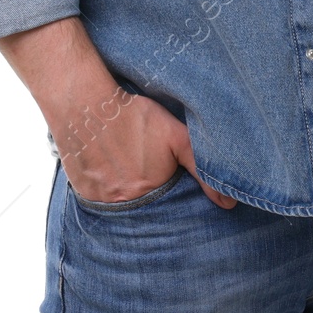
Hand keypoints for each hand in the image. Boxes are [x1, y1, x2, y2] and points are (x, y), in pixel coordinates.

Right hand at [0, 15, 234, 208]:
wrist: (85, 105)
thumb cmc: (134, 116)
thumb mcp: (176, 136)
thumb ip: (202, 168)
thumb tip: (229, 204)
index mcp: (149, 191)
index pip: (168, 205)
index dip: (171, 190)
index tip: (169, 175)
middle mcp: (123, 203)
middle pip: (145, 207)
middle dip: (150, 193)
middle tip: (145, 167)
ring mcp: (99, 201)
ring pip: (122, 204)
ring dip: (127, 191)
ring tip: (128, 166)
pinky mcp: (82, 194)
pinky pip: (100, 200)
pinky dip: (108, 188)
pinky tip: (110, 167)